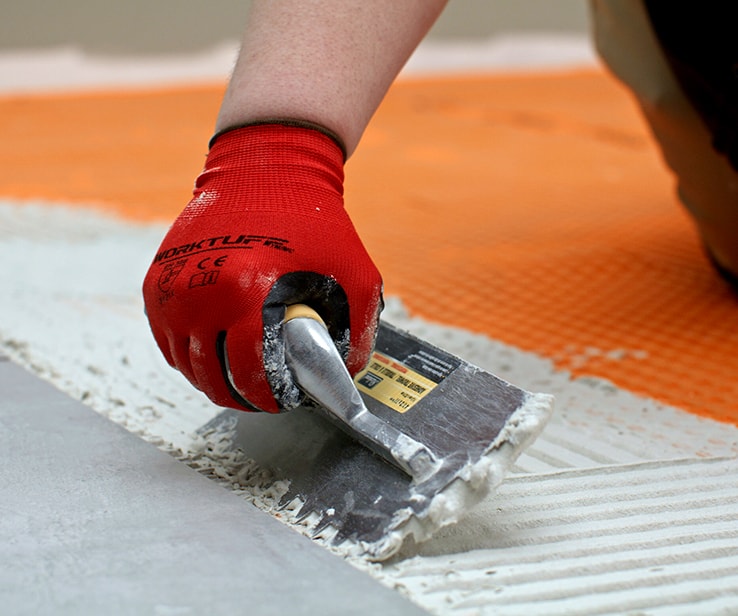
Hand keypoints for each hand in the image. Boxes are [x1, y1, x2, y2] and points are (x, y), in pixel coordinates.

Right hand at [142, 123, 382, 412]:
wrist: (265, 169)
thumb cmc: (314, 222)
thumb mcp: (355, 276)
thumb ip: (357, 332)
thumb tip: (346, 378)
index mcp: (248, 295)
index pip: (250, 373)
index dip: (269, 397)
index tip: (282, 400)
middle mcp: (200, 295)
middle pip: (212, 376)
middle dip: (240, 396)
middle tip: (261, 398)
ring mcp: (172, 288)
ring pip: (185, 363)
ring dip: (211, 380)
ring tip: (237, 383)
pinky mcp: (157, 280)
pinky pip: (167, 338)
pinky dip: (188, 355)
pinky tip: (212, 357)